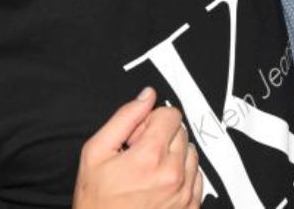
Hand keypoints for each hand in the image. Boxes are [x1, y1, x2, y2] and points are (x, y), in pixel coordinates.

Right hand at [73, 88, 203, 208]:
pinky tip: (159, 185)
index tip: (138, 137)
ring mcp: (184, 192)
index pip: (171, 114)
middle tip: (139, 156)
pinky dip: (181, 176)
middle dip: (162, 137)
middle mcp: (172, 174)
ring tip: (149, 172)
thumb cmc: (96, 201)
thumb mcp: (96, 152)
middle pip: (181, 132)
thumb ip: (125, 118)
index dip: (151, 121)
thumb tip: (147, 96)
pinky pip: (197, 176)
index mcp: (150, 156)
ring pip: (191, 153)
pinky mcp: (190, 206)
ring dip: (173, 156)